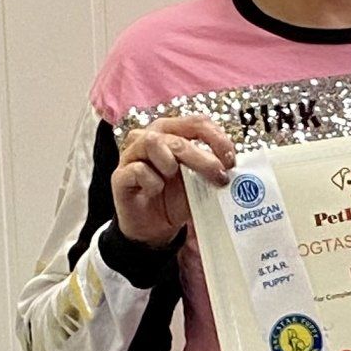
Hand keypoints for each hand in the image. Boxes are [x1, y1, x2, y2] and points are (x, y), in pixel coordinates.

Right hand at [113, 116, 235, 243]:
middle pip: (178, 137)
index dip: (217, 138)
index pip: (197, 122)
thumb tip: (230, 168)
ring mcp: (132, 154)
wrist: (153, 228)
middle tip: (218, 177)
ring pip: (153, 143)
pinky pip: (138, 170)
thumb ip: (210, 171)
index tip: (230, 160)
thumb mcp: (198, 185)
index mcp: (173, 133)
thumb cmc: (175, 200)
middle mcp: (151, 137)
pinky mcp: (120, 174)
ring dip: (171, 163)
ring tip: (174, 178)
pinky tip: (155, 191)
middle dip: (203, 159)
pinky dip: (152, 183)